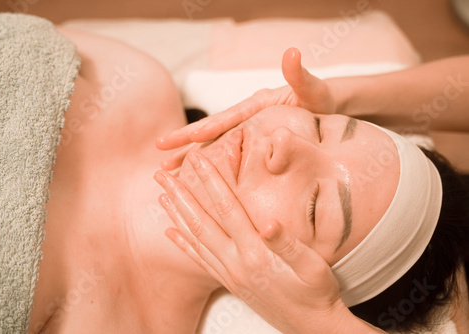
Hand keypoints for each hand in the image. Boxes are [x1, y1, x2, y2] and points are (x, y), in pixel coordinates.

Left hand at [153, 152, 354, 333]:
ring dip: (177, 215)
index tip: (196, 159)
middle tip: (161, 174)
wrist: (311, 328)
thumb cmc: (316, 293)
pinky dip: (183, 244)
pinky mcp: (229, 283)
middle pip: (201, 221)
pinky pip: (199, 260)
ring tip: (161, 195)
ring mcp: (230, 274)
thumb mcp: (312, 267)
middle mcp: (236, 262)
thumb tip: (270, 223)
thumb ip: (288, 245)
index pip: (227, 208)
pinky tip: (171, 233)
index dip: (210, 181)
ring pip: (195, 239)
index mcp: (256, 252)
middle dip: (181, 194)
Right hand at [156, 48, 336, 169]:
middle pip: (210, 133)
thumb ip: (299, 75)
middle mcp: (245, 117)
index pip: (223, 120)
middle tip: (160, 160)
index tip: (177, 141)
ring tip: (169, 172)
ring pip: (214, 146)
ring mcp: (246, 130)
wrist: (328, 108)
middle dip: (184, 146)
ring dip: (191, 159)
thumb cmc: (322, 100)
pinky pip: (227, 154)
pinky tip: (199, 180)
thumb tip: (292, 52)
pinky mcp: (251, 142)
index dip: (200, 130)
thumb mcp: (313, 90)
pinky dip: (211, 166)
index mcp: (254, 106)